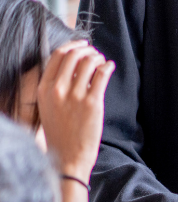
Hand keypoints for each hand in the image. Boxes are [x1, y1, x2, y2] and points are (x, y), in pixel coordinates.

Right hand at [36, 41, 114, 182]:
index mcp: (44, 89)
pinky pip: (102, 75)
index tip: (82, 45)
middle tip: (95, 53)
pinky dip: (107, 66)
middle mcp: (57, 90)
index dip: (73, 46)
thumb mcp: (47, 107)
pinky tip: (109, 67)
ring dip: (98, 57)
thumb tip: (73, 66)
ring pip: (89, 62)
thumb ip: (55, 86)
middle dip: (87, 50)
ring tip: (102, 62)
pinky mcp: (92, 103)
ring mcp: (75, 96)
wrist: (68, 157)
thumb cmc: (60, 133)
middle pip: (74, 55)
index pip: (57, 56)